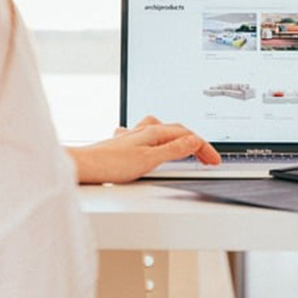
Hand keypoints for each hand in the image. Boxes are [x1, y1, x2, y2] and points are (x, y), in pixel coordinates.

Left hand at [67, 116, 221, 184]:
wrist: (83, 166)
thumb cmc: (110, 164)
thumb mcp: (148, 160)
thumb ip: (173, 150)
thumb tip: (194, 141)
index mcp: (153, 132)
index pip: (187, 136)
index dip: (204, 148)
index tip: (215, 160)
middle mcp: (143, 130)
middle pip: (177, 131)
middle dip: (195, 143)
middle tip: (208, 158)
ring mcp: (133, 137)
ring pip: (162, 131)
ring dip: (178, 138)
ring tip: (187, 147)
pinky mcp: (124, 145)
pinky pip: (147, 137)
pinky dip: (158, 141)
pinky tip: (153, 146)